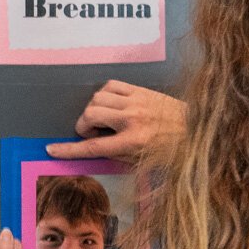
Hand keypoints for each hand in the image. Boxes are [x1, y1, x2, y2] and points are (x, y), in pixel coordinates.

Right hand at [45, 81, 185, 163]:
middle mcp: (132, 119)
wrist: (196, 128)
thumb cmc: (170, 149)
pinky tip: (109, 104)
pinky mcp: (139, 90)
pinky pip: (109, 86)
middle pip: (90, 115)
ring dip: (93, 110)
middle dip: (83, 125)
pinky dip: (103, 95)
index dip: (68, 149)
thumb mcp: (142, 161)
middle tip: (92, 133)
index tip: (52, 149)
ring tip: (103, 120)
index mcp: (133, 141)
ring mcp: (136, 102)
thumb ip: (115, 154)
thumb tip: (92, 147)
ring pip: (97, 99)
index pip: (92, 146)